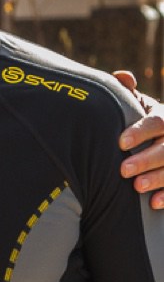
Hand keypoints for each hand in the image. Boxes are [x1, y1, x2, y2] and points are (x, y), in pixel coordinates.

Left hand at [115, 70, 163, 208]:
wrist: (162, 139)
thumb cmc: (145, 124)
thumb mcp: (141, 106)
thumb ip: (130, 95)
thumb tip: (122, 78)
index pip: (157, 121)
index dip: (141, 131)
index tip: (121, 143)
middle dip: (146, 159)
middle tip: (123, 170)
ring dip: (158, 178)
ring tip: (137, 187)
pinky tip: (154, 203)